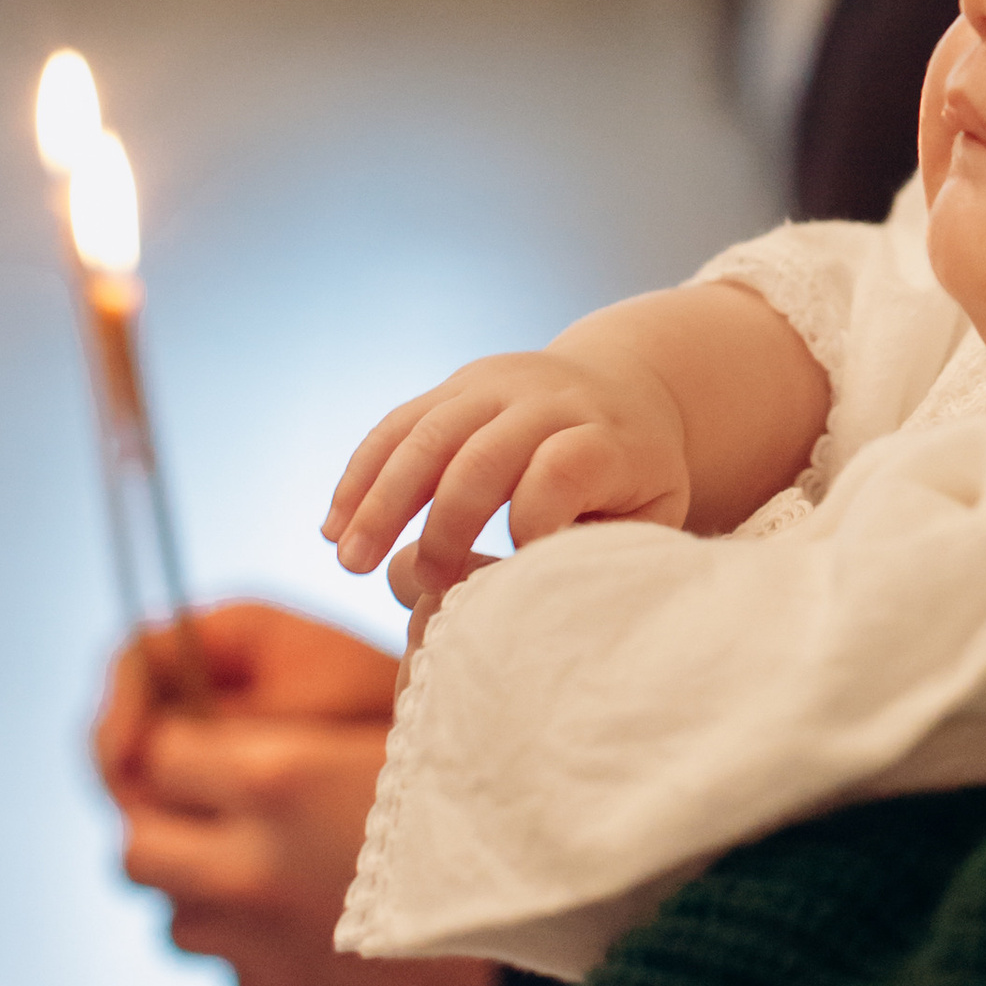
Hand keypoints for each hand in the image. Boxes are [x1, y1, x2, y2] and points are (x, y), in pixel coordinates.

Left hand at [94, 599, 503, 985]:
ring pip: (179, 916)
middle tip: (215, 801)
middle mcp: (248, 872)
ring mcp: (261, 953)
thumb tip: (413, 569)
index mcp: (281, 782)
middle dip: (164, 816)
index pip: (159, 752)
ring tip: (273, 860)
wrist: (559, 958)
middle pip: (137, 844)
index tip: (211, 731)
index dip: (177, 734)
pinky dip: (257, 941)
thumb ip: (414, 639)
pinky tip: (322, 917)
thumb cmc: (514, 809)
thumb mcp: (460, 705)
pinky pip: (237, 971)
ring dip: (207, 885)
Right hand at [324, 330, 696, 605]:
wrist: (628, 385)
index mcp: (606, 436)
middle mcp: (549, 400)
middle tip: (428, 583)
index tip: (522, 572)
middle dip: (447, 523)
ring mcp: (498, 384)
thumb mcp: (651, 515)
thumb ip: (603, 552)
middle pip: (484, 453)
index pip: (563, 469)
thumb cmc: (637, 480)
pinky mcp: (457, 384)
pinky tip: (334, 526)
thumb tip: (534, 601)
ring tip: (350, 560)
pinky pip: (397, 424)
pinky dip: (361, 475)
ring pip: (428, 434)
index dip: (536, 523)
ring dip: (382, 500)